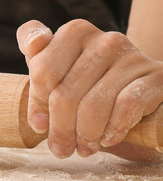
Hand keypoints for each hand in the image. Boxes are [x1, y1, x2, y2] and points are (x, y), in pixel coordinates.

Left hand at [17, 19, 162, 160]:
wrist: (140, 92)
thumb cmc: (89, 83)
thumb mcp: (59, 70)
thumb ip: (38, 57)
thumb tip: (31, 46)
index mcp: (75, 32)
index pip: (43, 71)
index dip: (37, 104)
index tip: (39, 125)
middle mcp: (105, 38)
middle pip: (66, 93)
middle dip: (60, 128)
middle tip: (61, 148)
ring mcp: (133, 56)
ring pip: (94, 105)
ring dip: (85, 134)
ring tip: (84, 148)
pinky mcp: (157, 76)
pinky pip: (127, 106)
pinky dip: (114, 128)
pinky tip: (107, 139)